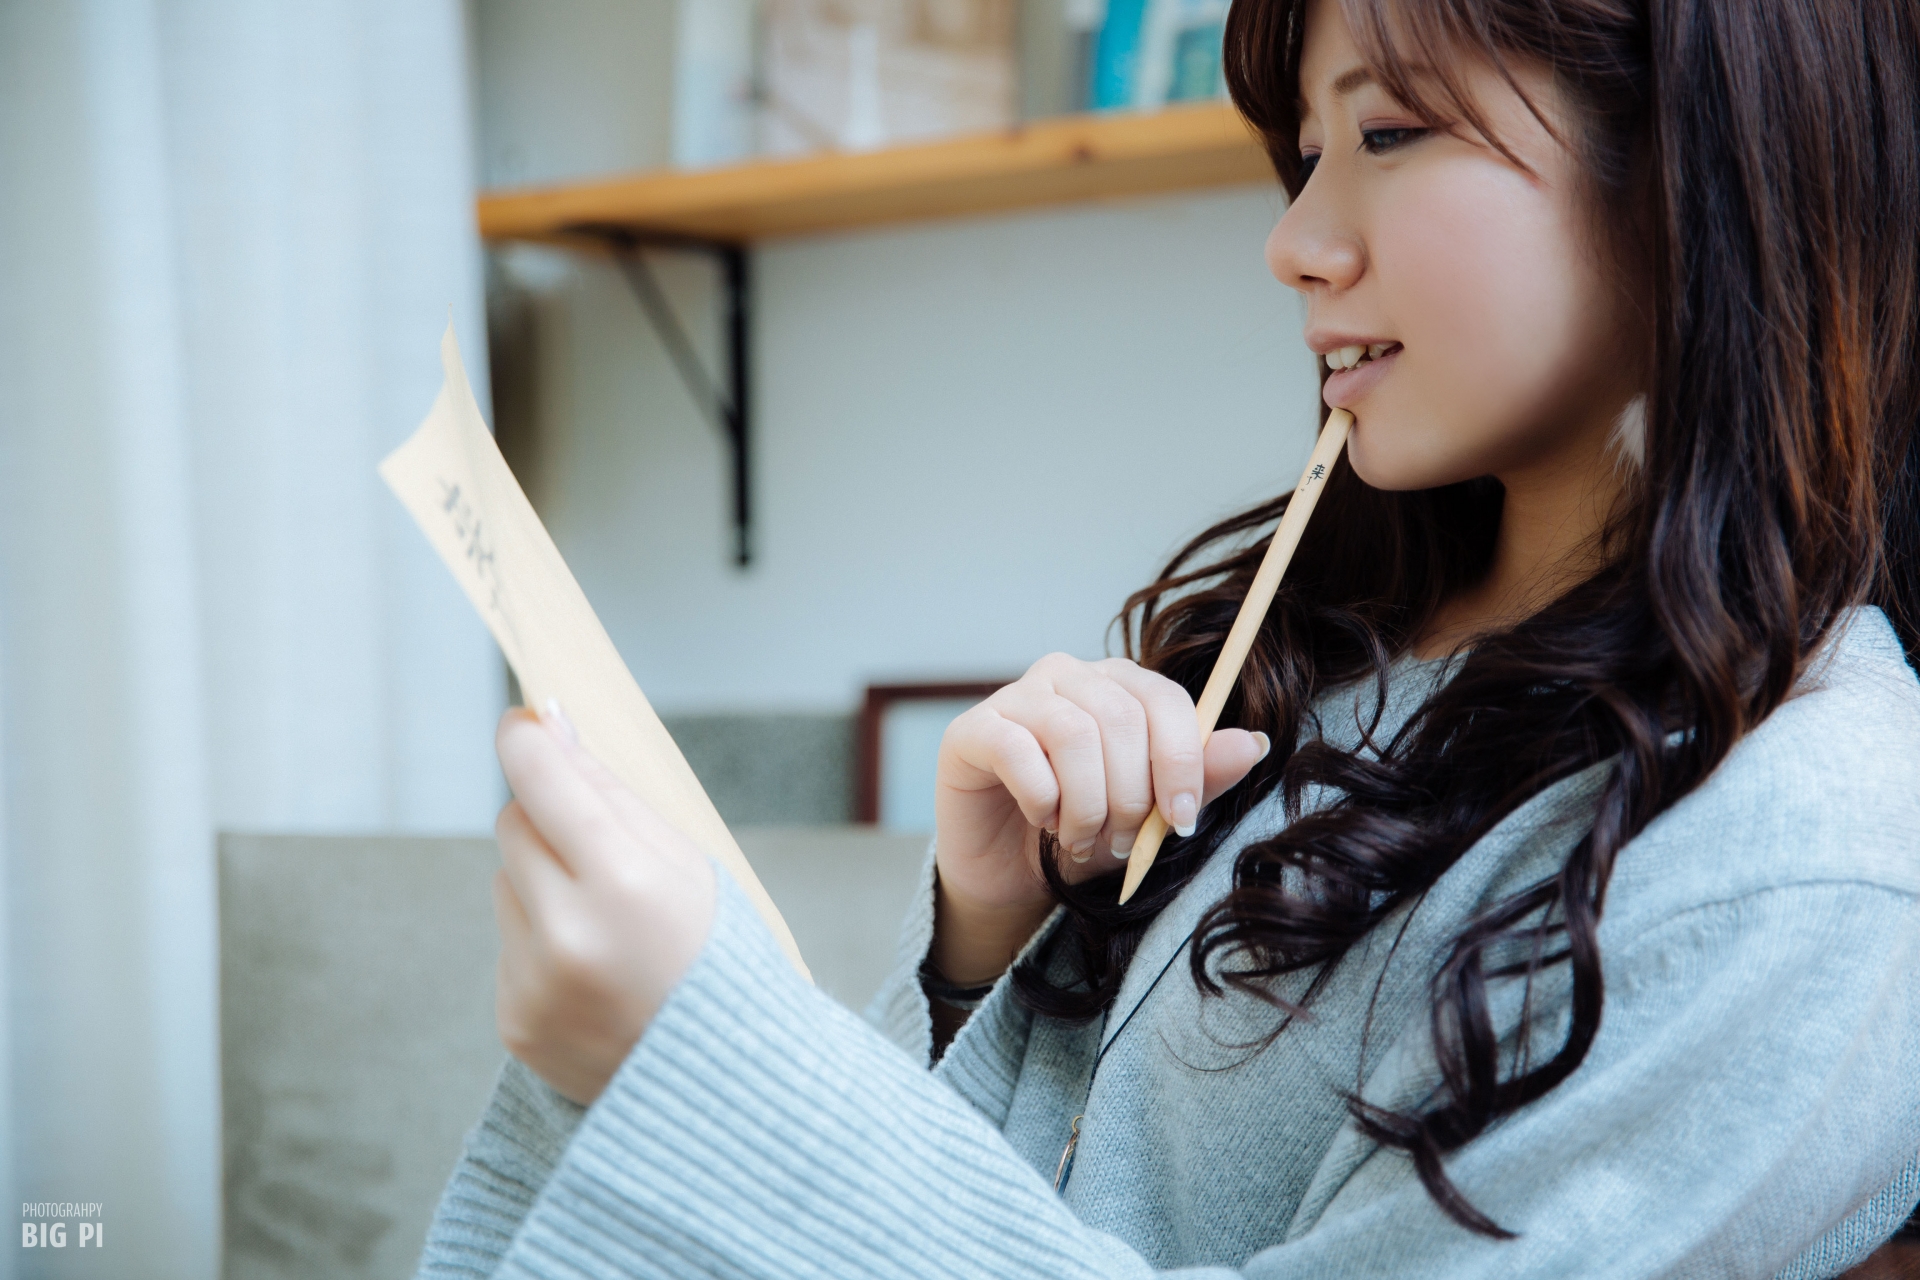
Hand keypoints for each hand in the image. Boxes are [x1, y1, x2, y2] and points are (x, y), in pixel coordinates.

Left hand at [491, 704, 715, 1105]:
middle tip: (600, 851)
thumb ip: (612, 793)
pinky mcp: (513, 1022)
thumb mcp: (688, 862)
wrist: (728, 1083)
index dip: (527, 741)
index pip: (541, 779)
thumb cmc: (718, 956)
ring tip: (608, 932)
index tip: (524, 723)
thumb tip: (548, 724)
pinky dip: (540, 947)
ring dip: (543, 889)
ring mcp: (534, 984)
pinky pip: (507, 947)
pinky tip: (593, 977)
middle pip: (513, 824)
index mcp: (623, 882)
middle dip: (548, 821)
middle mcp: (568, 934)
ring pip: (505, 885)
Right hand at [931, 654, 1268, 982]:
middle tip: (1123, 843)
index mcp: (1119, 685)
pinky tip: (1041, 819)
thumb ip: (1199, 780)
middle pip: (1121, 720)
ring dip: (1086, 805)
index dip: (1181, 763)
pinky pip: (1017, 751)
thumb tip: (1253, 743)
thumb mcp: (1150, 816)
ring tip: (1080, 839)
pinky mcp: (972, 730)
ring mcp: (1015, 697)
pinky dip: (1040, 798)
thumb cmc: (1083, 833)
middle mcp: (1068, 676)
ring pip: (1073, 734)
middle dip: (1130, 798)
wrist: (1009, 875)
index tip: (1180, 822)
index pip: (1165, 700)